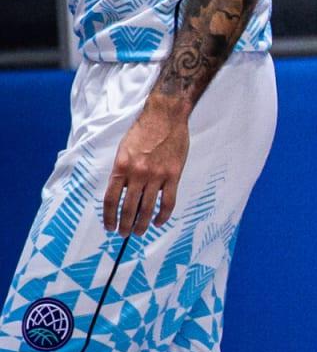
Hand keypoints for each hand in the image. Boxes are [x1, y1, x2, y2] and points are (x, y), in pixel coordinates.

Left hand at [104, 102, 187, 236]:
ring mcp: (157, 175)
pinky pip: (168, 201)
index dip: (108, 217)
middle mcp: (137, 173)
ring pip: (148, 208)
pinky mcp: (173, 175)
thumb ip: (122, 172)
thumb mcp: (124, 150)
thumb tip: (122, 194)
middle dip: (125, 225)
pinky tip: (159, 221)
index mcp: (121, 167)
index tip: (109, 226)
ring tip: (139, 232)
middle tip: (124, 234)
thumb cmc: (142, 131)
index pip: (111, 199)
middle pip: (129, 207)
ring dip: (142, 224)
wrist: (165, 117)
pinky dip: (163, 214)